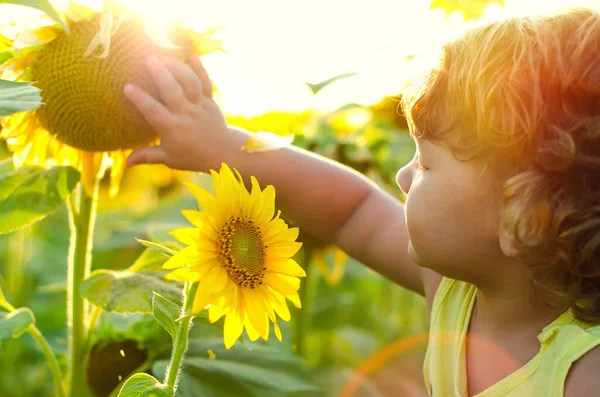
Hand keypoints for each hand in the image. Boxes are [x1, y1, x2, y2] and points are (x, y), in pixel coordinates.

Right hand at [123, 55, 227, 170]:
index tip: (127, 86)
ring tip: (164, 56)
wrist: (222, 153)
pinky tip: (190, 54)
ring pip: (189, 83)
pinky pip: (205, 82)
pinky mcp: (209, 100)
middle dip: (160, 74)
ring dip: (177, 68)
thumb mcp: (169, 158)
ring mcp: (199, 105)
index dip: (140, 99)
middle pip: (172, 91)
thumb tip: (126, 162)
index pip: (154, 111)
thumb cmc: (192, 156)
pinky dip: (199, 68)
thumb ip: (147, 156)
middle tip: (147, 59)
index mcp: (172, 128)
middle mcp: (185, 114)